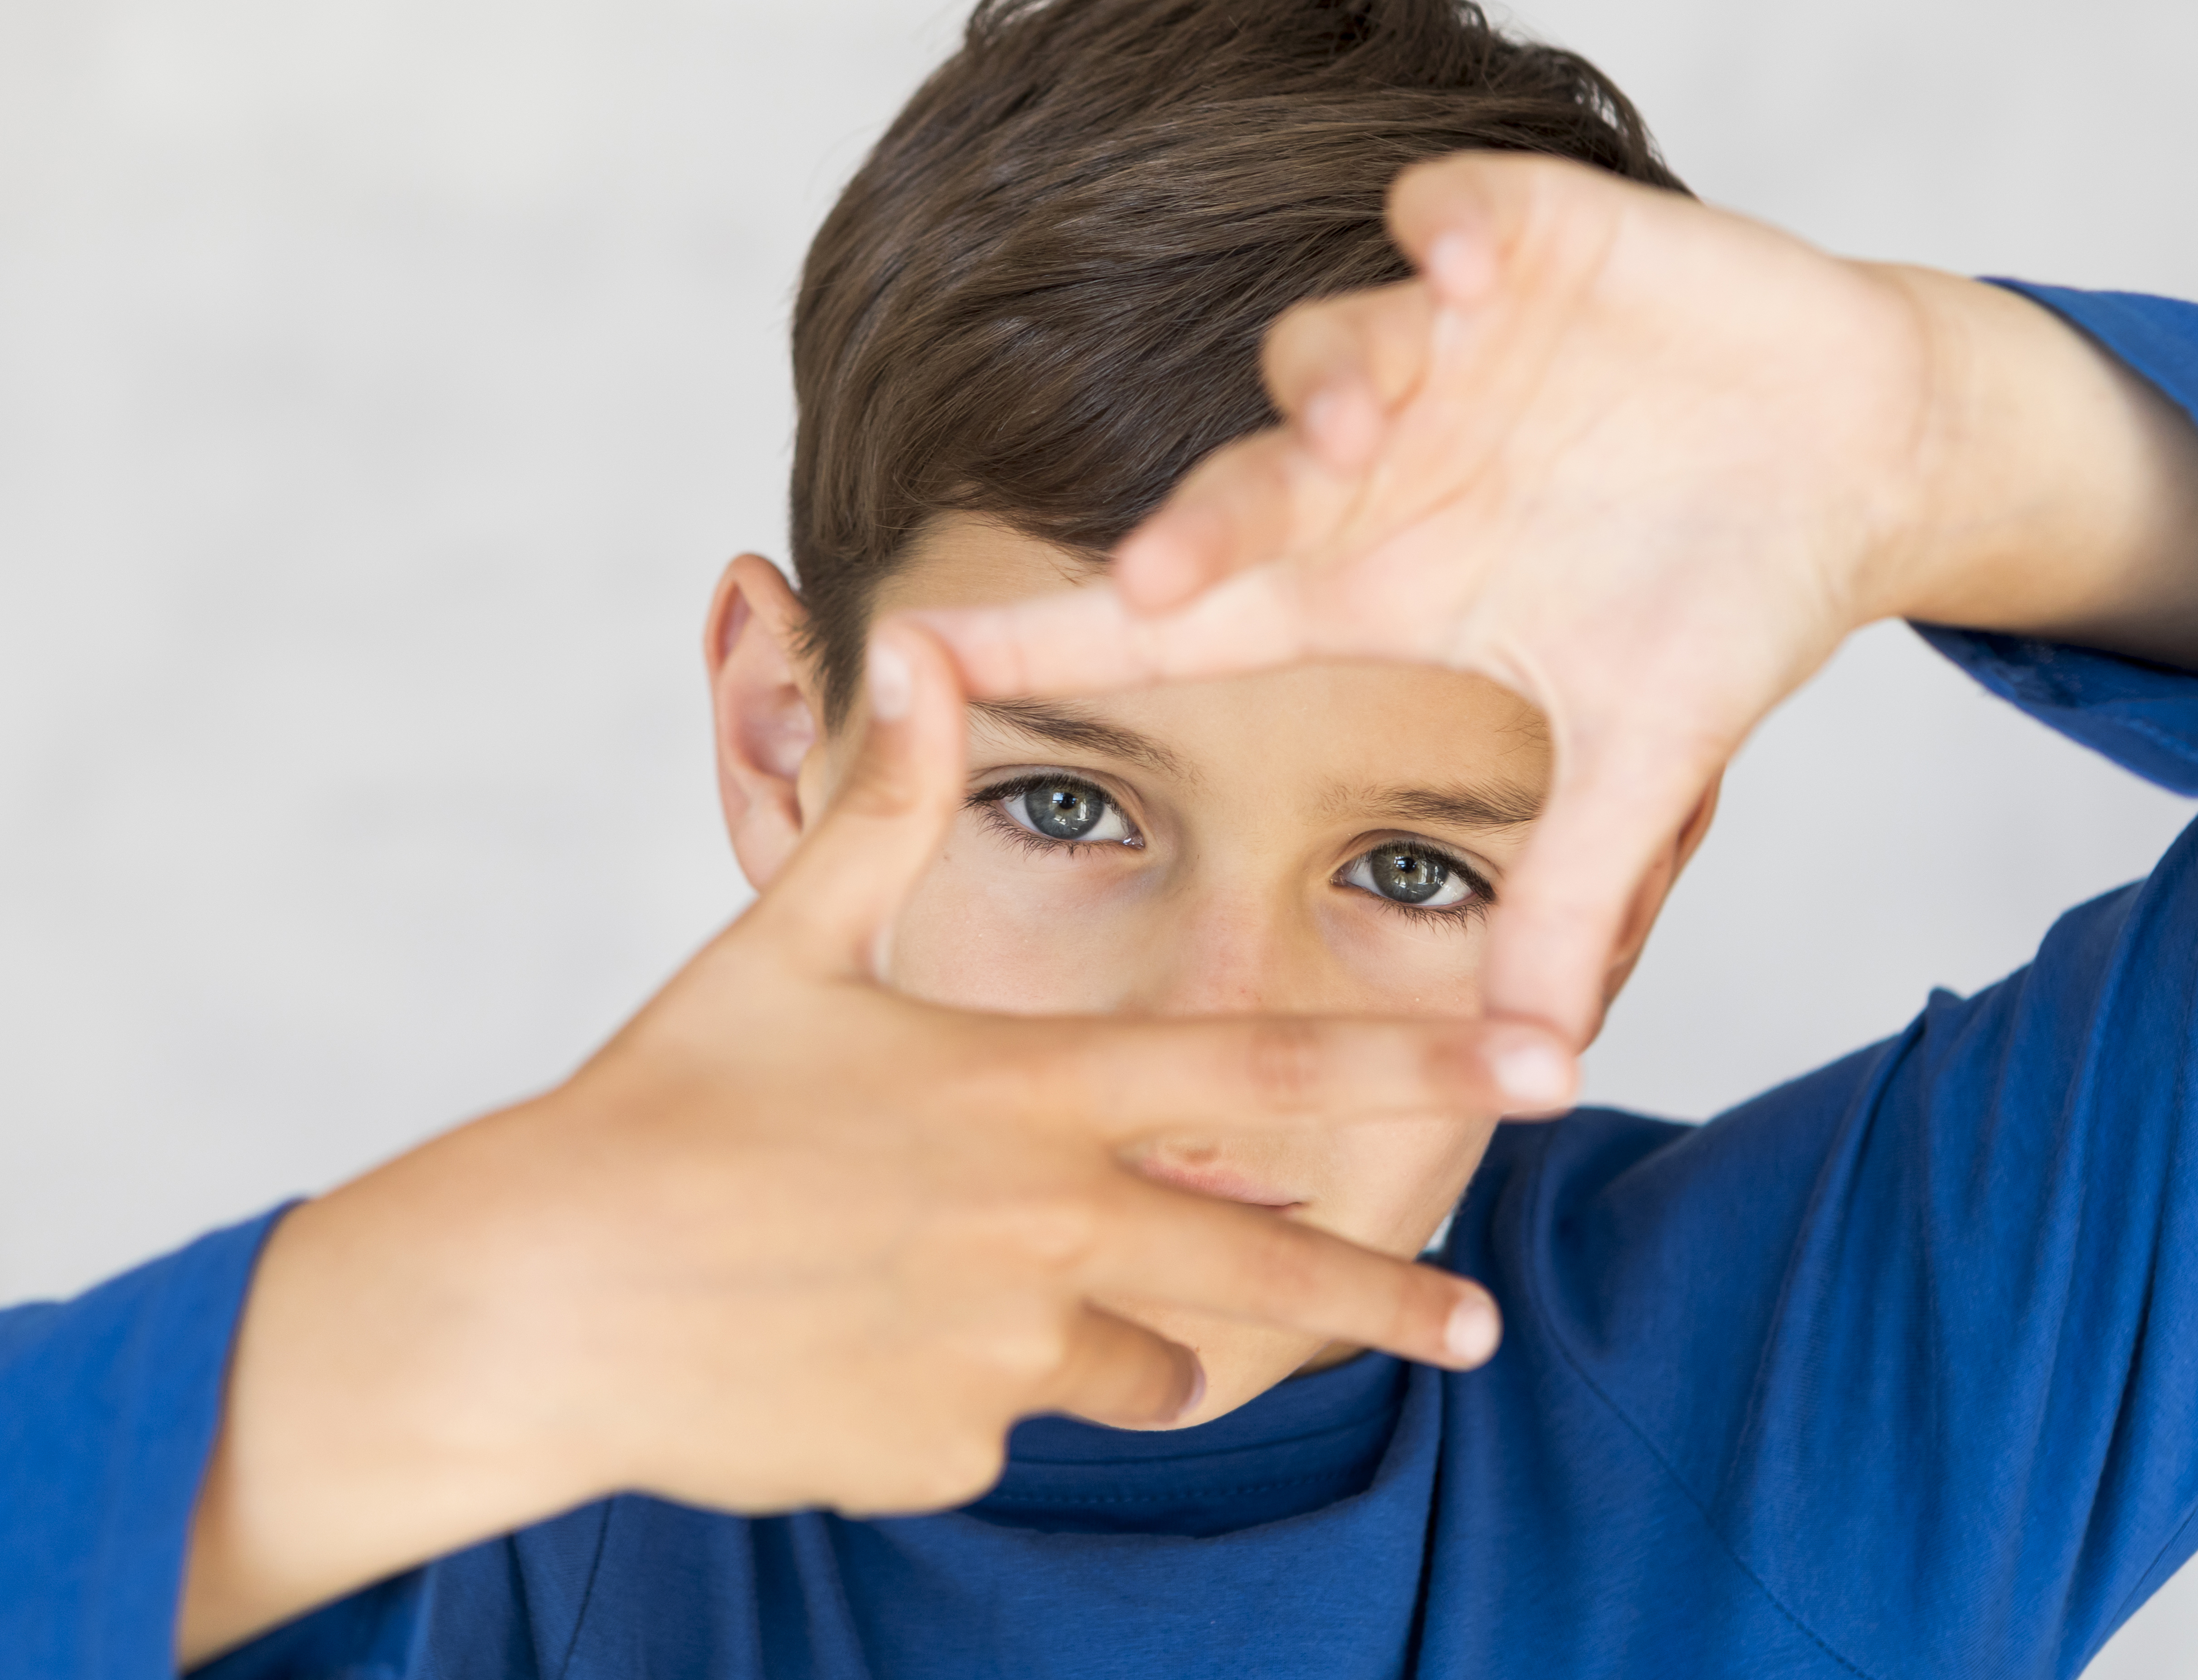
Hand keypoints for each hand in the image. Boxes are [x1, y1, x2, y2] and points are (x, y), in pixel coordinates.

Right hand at [181, 624, 1559, 1663]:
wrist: (533, 1301)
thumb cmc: (660, 1105)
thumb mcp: (780, 946)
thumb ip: (879, 808)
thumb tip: (911, 644)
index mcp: (1022, 1092)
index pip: (1266, 1072)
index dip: (1417, 1065)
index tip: (1543, 1072)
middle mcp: (1041, 1226)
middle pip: (1268, 1272)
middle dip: (1384, 1301)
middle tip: (1473, 1325)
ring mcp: (998, 1352)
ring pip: (1130, 1364)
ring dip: (1105, 1340)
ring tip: (979, 1297)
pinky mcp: (944, 1449)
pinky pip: (1005, 1426)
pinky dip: (966, 1395)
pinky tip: (856, 1350)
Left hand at [921, 153, 2197, 1040]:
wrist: (1854, 455)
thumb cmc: (1724, 598)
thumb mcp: (1641, 766)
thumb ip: (1569, 913)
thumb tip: (1535, 1080)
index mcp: (1369, 580)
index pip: (1171, 616)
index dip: (1041, 636)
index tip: (911, 661)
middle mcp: (1378, 465)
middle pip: (1236, 488)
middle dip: (1201, 526)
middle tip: (1169, 571)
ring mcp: (1449, 352)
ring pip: (1330, 353)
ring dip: (1336, 392)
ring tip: (1373, 430)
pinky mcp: (1531, 247)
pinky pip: (1451, 222)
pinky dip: (1449, 239)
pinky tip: (1470, 276)